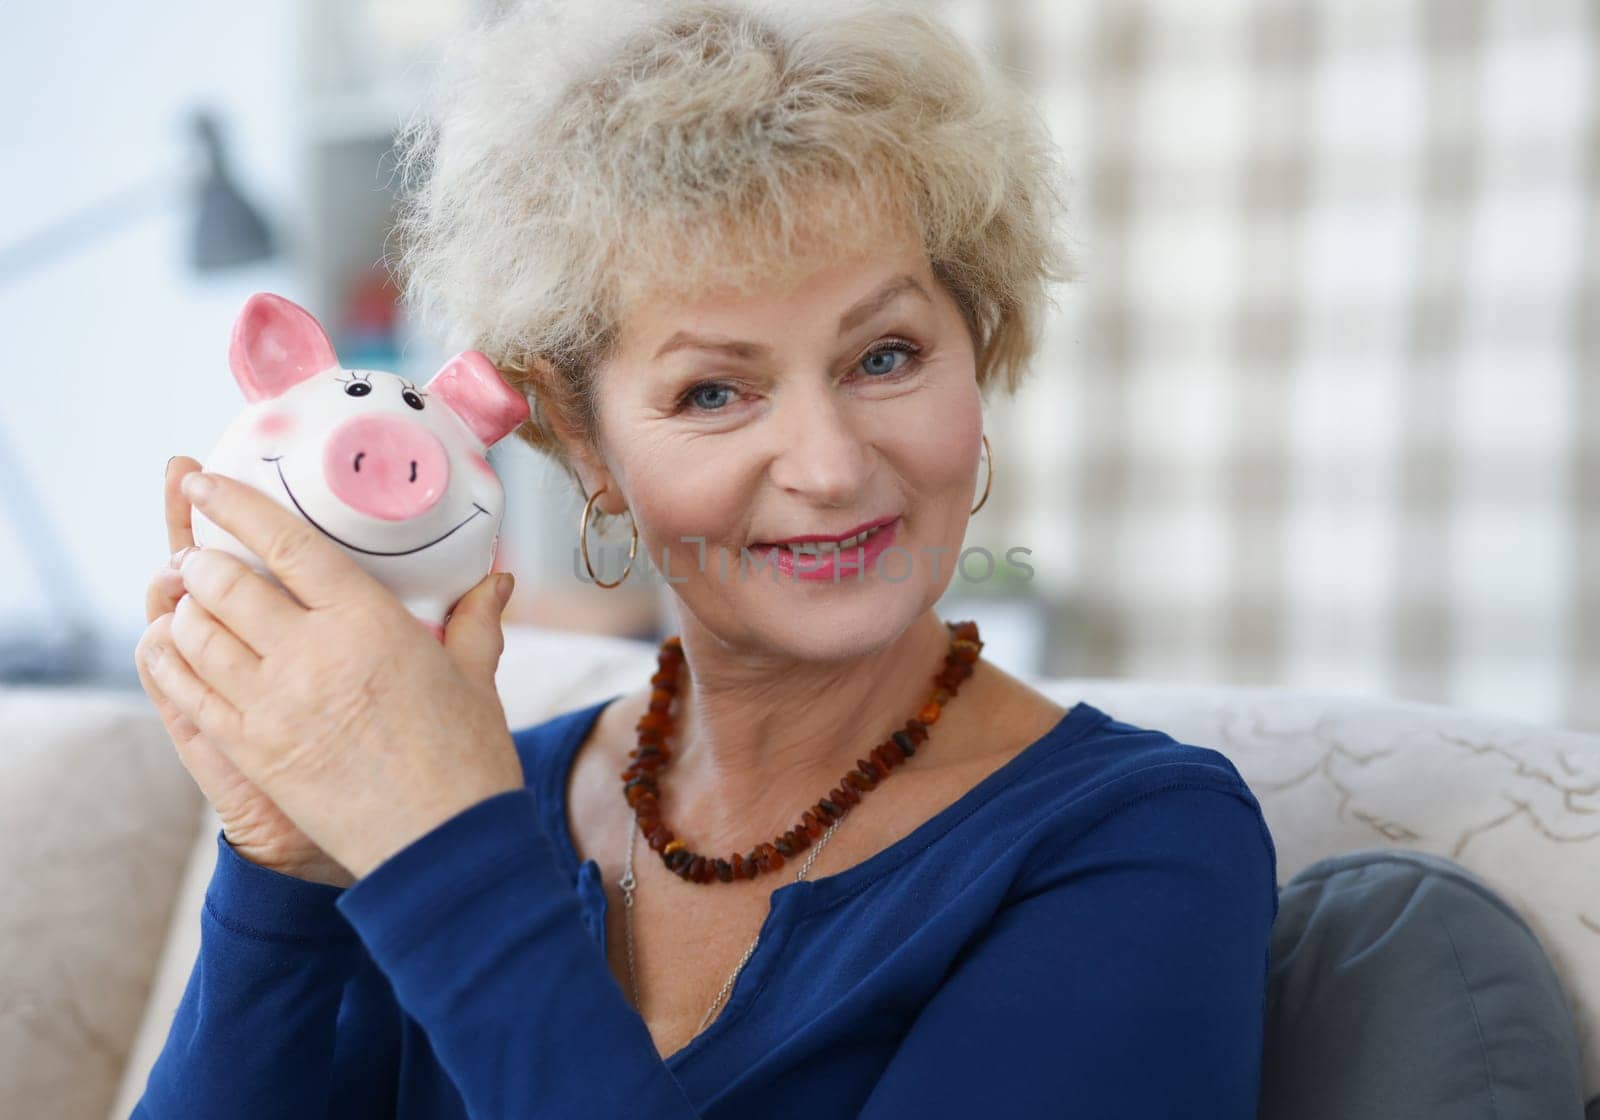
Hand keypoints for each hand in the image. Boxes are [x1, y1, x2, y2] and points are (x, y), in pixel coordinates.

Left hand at [138, 468, 525, 880]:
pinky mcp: (251, 750)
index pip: (284, 543)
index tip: (202, 481)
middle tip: (195, 550)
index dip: (233, 505)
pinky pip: (186, 690)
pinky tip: (169, 644)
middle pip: (225, 584)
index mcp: (368, 622)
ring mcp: (272, 704)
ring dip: (182, 606)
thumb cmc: (468, 758)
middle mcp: (311, 654)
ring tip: (185, 595)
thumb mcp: (476, 678)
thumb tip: (498, 578)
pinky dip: (168, 659)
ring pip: (195, 633)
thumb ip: (476, 620)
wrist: (442, 846)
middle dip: (199, 558)